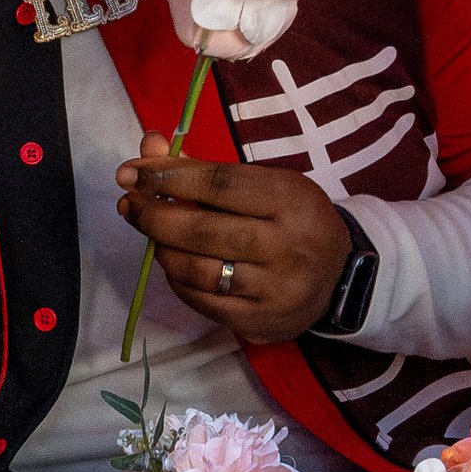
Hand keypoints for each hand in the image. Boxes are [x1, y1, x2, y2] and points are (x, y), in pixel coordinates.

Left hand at [115, 140, 352, 344]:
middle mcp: (287, 247)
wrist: (340, 277)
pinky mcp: (260, 322)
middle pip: (202, 231)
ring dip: (162, 248)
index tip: (132, 173)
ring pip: (197, 270)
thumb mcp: (264, 183)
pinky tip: (173, 263)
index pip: (219, 184)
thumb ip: (206, 170)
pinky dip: (178, 279)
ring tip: (152, 233)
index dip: (169, 177)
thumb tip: (147, 149)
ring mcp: (274, 291)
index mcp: (291, 200)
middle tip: (130, 204)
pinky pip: (202, 302)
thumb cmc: (293, 220)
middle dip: (154, 215)